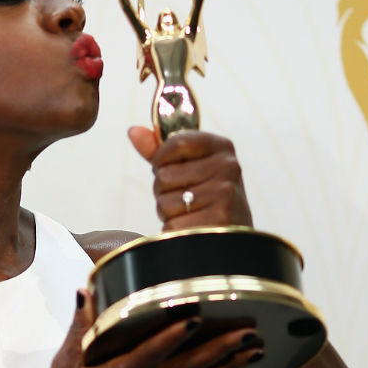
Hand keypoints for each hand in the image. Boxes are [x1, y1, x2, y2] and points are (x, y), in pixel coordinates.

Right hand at [50, 289, 263, 367]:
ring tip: (256, 345)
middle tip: (246, 333)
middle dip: (218, 351)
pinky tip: (247, 362)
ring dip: (231, 364)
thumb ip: (80, 325)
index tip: (192, 320)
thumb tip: (84, 291)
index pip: (149, 354)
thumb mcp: (66, 359)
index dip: (170, 338)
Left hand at [128, 127, 251, 230]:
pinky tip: (192, 229)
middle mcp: (227, 167)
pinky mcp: (218, 221)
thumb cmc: (206, 197)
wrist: (233, 236)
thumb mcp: (189, 167)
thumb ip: (160, 150)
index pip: (176, 141)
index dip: (162, 159)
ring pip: (164, 202)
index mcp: (221, 147)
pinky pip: (172, 226)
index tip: (169, 168)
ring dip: (168, 213)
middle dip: (163, 191)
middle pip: (164, 176)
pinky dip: (174, 231)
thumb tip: (133, 131)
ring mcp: (224, 194)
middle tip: (185, 199)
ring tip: (190, 214)